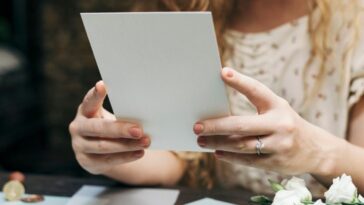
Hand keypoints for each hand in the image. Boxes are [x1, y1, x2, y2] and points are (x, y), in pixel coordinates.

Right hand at [69, 81, 149, 174]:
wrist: (100, 151)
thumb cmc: (109, 126)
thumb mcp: (110, 116)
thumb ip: (120, 111)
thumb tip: (145, 107)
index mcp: (85, 111)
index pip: (89, 101)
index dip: (95, 94)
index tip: (103, 85)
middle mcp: (77, 127)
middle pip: (98, 128)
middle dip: (120, 130)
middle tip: (139, 130)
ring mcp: (79, 146)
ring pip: (104, 146)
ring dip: (127, 145)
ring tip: (145, 142)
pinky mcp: (86, 162)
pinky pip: (107, 160)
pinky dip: (125, 157)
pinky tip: (139, 152)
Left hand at [193, 67, 337, 175]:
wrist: (315, 150)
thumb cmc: (286, 124)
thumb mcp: (277, 110)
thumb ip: (254, 108)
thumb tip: (219, 112)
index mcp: (278, 106)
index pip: (257, 90)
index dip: (240, 81)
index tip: (222, 72)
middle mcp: (280, 125)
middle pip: (241, 125)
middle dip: (216, 126)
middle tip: (197, 127)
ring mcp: (278, 145)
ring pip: (241, 145)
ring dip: (218, 143)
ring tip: (202, 141)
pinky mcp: (275, 163)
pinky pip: (247, 160)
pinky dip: (229, 156)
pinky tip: (217, 152)